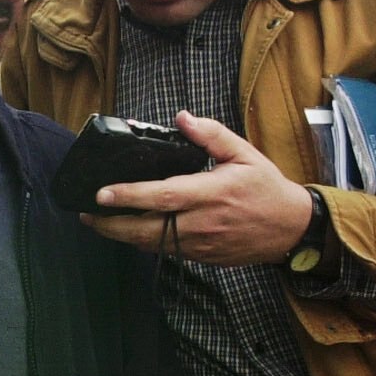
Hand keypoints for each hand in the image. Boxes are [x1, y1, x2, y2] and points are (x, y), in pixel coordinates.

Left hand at [84, 112, 311, 266]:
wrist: (290, 229)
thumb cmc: (266, 188)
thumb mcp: (244, 153)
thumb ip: (211, 134)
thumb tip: (181, 118)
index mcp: (211, 193)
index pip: (162, 196)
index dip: (129, 195)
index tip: (102, 193)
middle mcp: (202, 223)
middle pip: (146, 229)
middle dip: (111, 224)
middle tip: (86, 213)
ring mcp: (200, 244)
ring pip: (151, 244)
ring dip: (122, 234)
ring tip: (98, 220)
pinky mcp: (200, 257)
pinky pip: (165, 250)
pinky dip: (143, 241)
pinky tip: (129, 229)